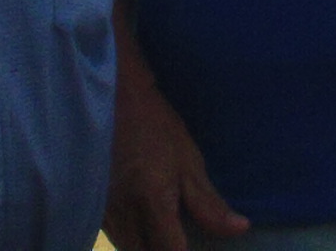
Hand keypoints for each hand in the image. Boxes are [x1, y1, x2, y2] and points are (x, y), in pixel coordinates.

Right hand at [104, 66, 247, 250]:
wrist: (114, 99)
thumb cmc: (157, 126)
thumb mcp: (189, 160)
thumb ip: (210, 204)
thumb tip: (240, 229)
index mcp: (152, 202)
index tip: (197, 247)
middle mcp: (124, 215)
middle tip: (181, 239)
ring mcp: (105, 213)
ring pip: (128, 250)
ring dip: (147, 248)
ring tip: (166, 233)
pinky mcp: (95, 208)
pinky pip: (116, 237)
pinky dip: (132, 240)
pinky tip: (145, 228)